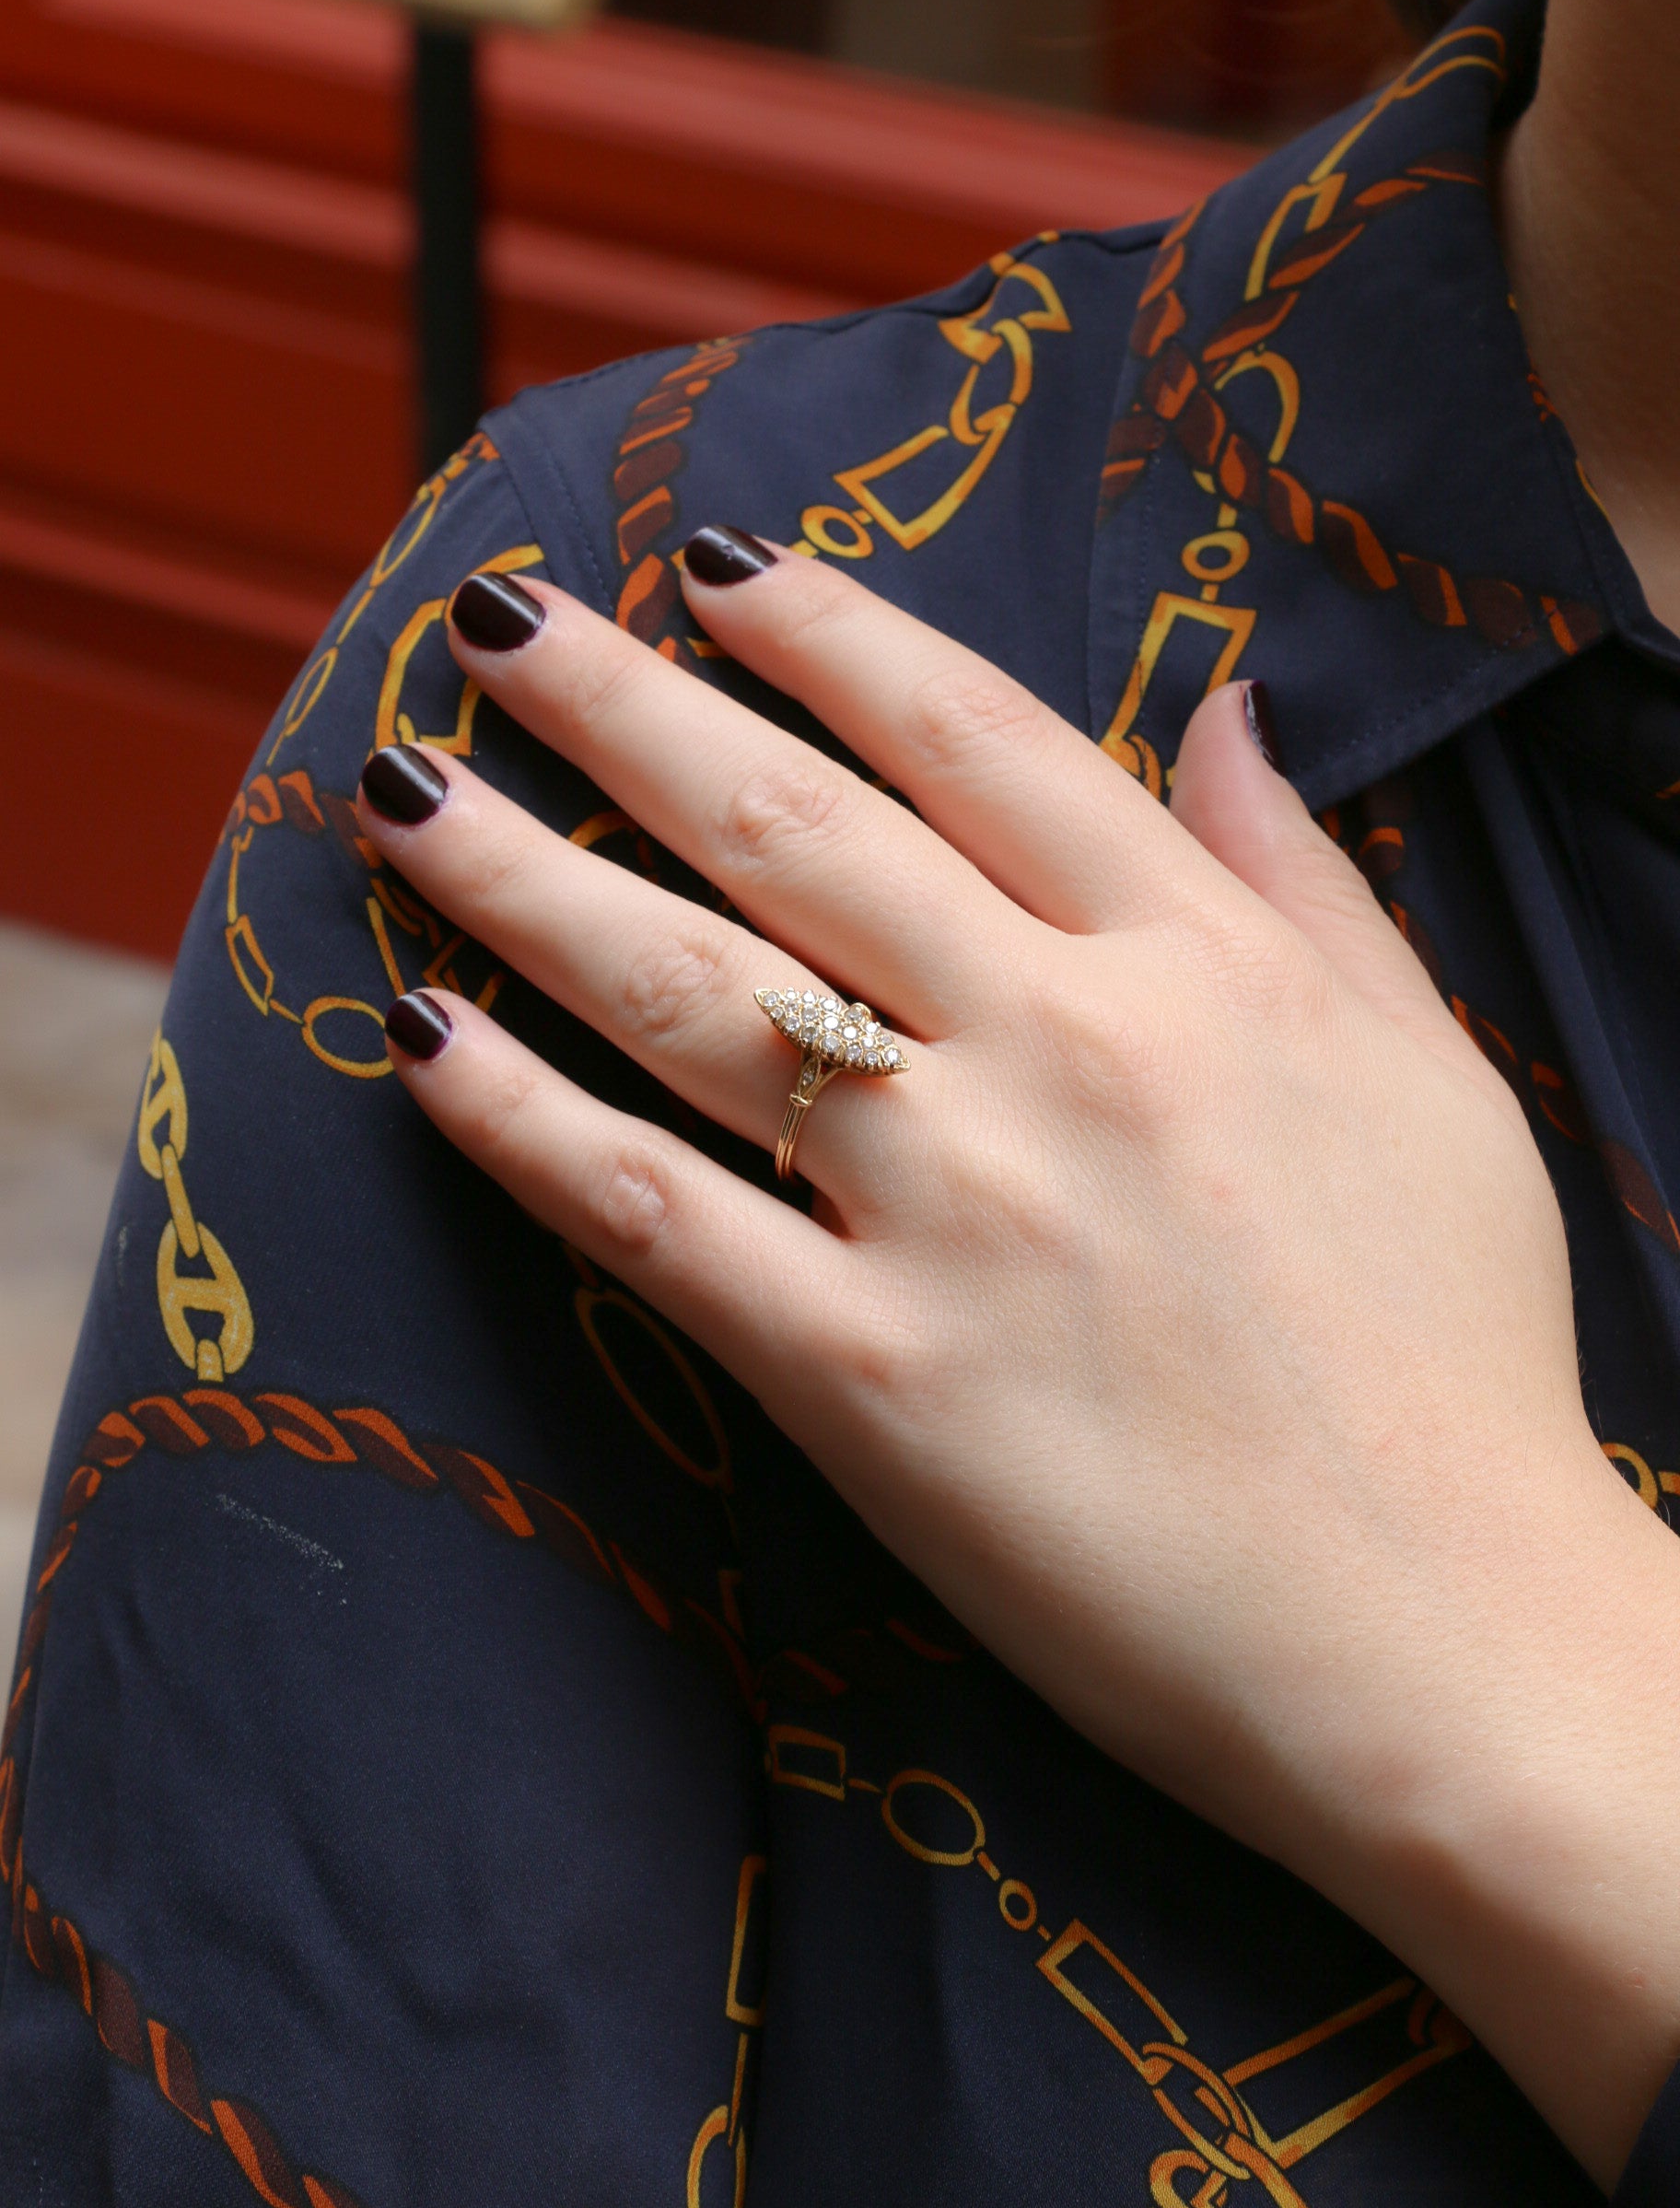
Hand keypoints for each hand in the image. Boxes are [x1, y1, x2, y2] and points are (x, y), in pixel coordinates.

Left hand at [355, 533, 1679, 2185]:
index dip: (823, 635)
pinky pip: (655, 1214)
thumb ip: (1306, 883)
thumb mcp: (1430, 1076)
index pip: (974, 740)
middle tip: (489, 626)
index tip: (703, 567)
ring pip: (689, 993)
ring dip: (520, 878)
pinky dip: (520, 1122)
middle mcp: (1060, 1048)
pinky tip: (420, 1042)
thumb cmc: (1453, 1362)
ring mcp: (954, 1209)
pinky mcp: (868, 1378)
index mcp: (1199, 965)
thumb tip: (1228, 710)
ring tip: (402, 798)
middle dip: (618, 706)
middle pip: (792, 828)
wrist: (1445, 1640)